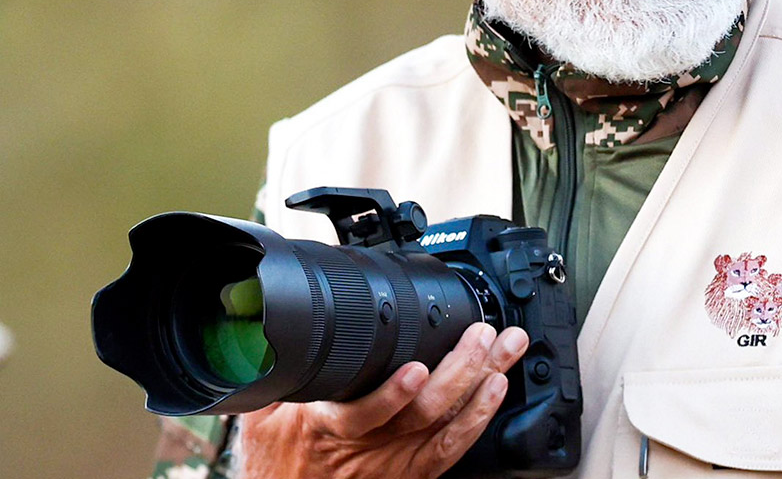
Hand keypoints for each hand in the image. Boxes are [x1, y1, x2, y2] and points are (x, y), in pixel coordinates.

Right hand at [238, 322, 529, 478]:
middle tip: (481, 335)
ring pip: (445, 427)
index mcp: (326, 427)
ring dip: (481, 385)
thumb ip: (274, 375)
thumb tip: (264, 333)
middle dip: (458, 370)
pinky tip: (496, 390)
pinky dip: (477, 420)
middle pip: (421, 414)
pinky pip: (451, 451)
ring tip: (504, 351)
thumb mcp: (261, 414)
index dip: (392, 394)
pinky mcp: (411, 475)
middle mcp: (367, 449)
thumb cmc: (275, 461)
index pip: (361, 414)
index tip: (416, 368)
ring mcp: (394, 464)